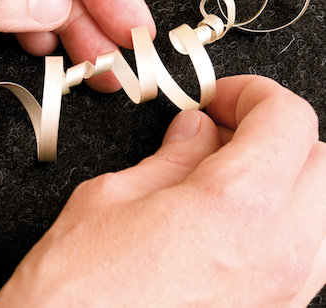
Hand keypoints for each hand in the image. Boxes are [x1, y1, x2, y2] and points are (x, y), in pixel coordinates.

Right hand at [0, 75, 325, 306]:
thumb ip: (171, 157)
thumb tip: (196, 130)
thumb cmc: (79, 289)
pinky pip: (309, 246)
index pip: (288, 118)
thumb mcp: (114, 196)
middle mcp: (278, 253)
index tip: (220, 98)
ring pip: (323, 203)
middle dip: (273, 128)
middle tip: (222, 128)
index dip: (253, 93)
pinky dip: (281, 212)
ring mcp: (286, 291)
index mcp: (237, 207)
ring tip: (225, 169)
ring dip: (282, 171)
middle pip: (319, 156)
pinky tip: (231, 213)